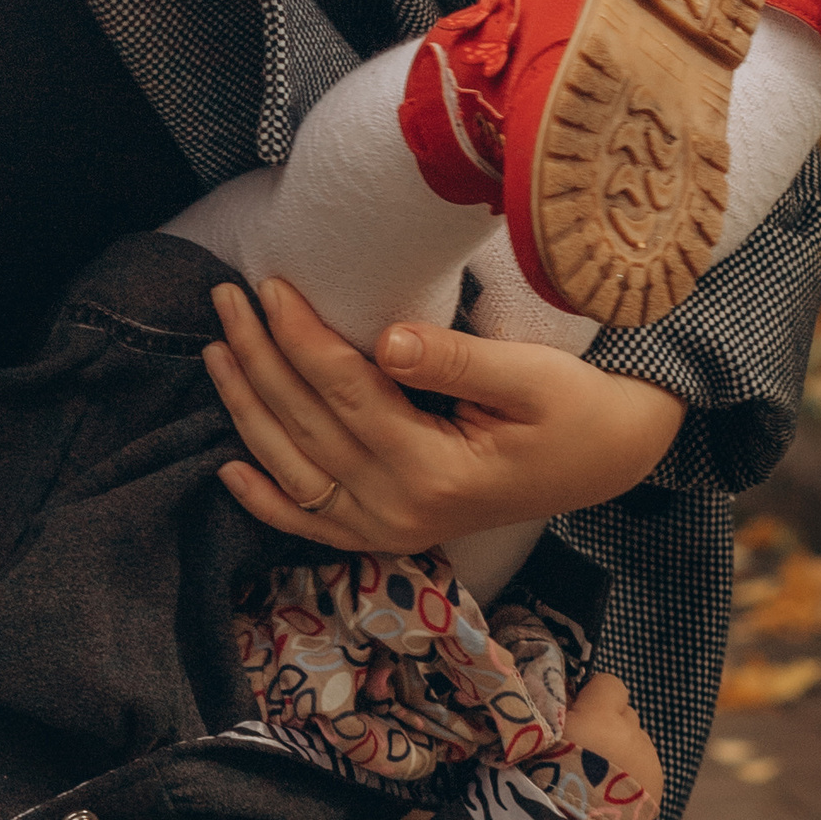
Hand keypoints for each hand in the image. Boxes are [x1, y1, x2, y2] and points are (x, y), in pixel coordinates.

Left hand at [202, 278, 686, 552]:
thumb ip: (456, 362)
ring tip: (216, 351)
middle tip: (225, 300)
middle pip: (305, 424)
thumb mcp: (532, 376)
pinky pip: (310, 523)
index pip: (344, 389)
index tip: (270, 285)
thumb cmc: (573, 410)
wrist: (605, 461)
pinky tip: (227, 468)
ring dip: (246, 409)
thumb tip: (385, 339)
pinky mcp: (385, 534)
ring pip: (292, 468)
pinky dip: (265, 499)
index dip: (300, 335)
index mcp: (434, 471)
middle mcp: (399, 509)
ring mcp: (387, 530)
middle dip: (258, 358)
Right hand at [560, 668, 663, 819]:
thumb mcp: (541, 732)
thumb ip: (560, 706)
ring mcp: (649, 760)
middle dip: (608, 725)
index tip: (577, 712)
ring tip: (596, 776)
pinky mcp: (658, 786)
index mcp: (604, 714)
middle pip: (625, 714)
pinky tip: (610, 792)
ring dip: (620, 751)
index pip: (610, 684)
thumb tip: (568, 691)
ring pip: (636, 742)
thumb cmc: (545, 774)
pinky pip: (646, 768)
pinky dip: (631, 775)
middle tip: (583, 748)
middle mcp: (633, 732)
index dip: (592, 696)